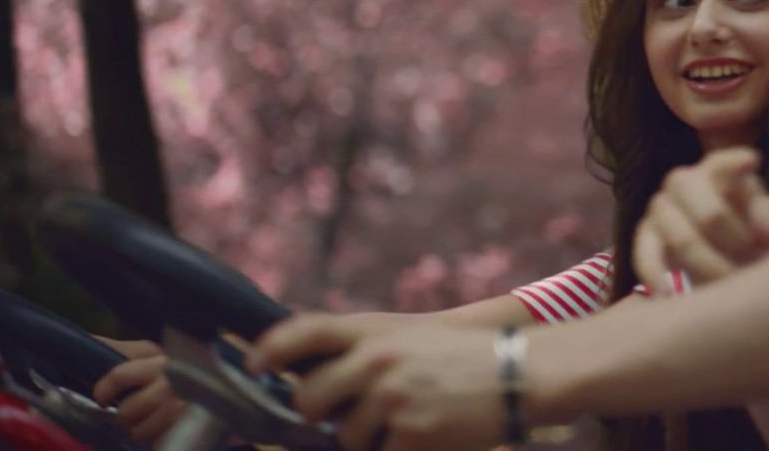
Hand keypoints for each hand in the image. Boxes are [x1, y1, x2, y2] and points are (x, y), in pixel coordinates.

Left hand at [93, 341, 186, 443]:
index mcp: (158, 358)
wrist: (213, 380)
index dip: (104, 390)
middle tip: (130, 412)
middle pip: (127, 411)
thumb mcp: (141, 353)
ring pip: (139, 431)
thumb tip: (85, 345)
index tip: (102, 398)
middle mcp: (173, 380)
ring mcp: (182, 405)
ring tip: (148, 420)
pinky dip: (156, 439)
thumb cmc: (166, 368)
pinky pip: (157, 441)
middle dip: (124, 414)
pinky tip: (162, 428)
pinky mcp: (188, 426)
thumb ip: (113, 349)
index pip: (119, 376)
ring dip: (139, 430)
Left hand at [248, 314, 504, 450]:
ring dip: (363, 438)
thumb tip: (313, 381)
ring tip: (403, 420)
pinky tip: (422, 434)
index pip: (306, 330)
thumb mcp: (410, 337)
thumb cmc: (461, 358)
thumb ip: (364, 351)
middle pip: (308, 398)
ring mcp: (392, 399)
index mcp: (376, 331)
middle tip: (339, 415)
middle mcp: (376, 361)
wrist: (516, 373)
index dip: (271, 348)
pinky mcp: (410, 435)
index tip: (252, 363)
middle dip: (317, 414)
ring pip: (343, 437)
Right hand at [634, 147, 768, 289]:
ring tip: (728, 284)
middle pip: (711, 214)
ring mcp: (660, 206)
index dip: (737, 162)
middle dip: (736, 245)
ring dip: (710, 267)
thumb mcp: (759, 218)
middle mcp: (683, 181)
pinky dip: (657, 276)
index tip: (752, 162)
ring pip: (683, 239)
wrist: (713, 244)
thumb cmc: (742, 225)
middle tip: (755, 264)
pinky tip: (669, 294)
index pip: (726, 162)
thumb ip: (765, 223)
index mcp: (716, 169)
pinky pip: (645, 255)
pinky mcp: (644, 234)